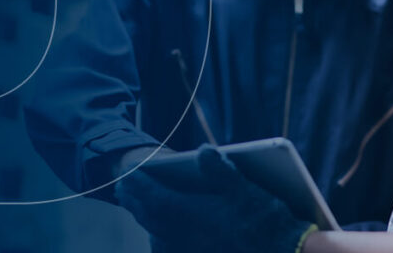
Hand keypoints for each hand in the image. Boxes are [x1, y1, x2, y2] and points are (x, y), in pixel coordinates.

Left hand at [115, 144, 315, 252]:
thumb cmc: (267, 221)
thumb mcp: (246, 189)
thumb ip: (221, 170)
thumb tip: (202, 150)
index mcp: (193, 214)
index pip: (154, 197)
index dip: (139, 184)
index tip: (127, 174)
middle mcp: (186, 236)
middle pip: (151, 216)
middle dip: (135, 200)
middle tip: (125, 188)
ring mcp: (191, 251)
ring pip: (158, 235)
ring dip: (145, 219)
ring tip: (139, 207)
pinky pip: (171, 250)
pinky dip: (161, 240)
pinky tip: (163, 237)